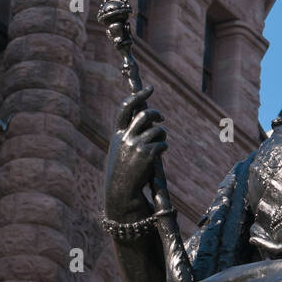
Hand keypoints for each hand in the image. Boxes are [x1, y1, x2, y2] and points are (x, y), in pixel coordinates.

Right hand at [104, 86, 166, 219]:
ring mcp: (136, 146)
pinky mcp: (147, 155)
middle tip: (162, 119)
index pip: (126, 108)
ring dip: (163, 135)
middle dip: (157, 114)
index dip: (138, 96)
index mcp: (118, 135)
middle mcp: (126, 137)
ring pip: (158, 130)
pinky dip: (163, 148)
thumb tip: (149, 121)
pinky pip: (162, 144)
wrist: (122, 192)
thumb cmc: (123, 172)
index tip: (150, 89)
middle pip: (145, 115)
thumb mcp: (121, 151)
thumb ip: (130, 135)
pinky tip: (158, 156)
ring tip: (160, 143)